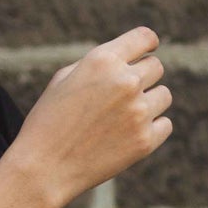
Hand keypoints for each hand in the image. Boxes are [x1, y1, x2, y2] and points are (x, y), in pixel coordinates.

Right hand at [6, 26, 171, 207]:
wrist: (42, 169)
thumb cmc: (47, 122)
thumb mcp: (63, 80)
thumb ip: (99, 64)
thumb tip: (129, 59)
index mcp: (102, 60)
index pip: (145, 38)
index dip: (148, 44)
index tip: (148, 50)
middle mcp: (125, 82)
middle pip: (156, 67)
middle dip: (142, 77)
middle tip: (120, 97)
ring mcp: (138, 112)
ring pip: (163, 96)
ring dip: (149, 103)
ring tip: (121, 118)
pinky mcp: (145, 141)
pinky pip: (164, 124)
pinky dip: (151, 129)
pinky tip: (127, 136)